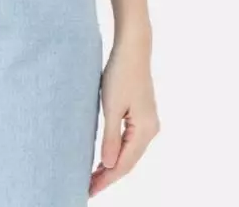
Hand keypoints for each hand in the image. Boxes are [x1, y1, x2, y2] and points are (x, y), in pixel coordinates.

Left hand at [89, 35, 159, 196]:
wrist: (133, 48)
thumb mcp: (111, 106)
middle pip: (128, 161)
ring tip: (93, 177)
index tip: (90, 190)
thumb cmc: (120, 73)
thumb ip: (110, 138)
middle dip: (109, 176)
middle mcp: (150, 130)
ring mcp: (148, 122)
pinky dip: (117, 152)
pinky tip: (106, 156)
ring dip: (112, 165)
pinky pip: (130, 141)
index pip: (123, 164)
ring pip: (129, 152)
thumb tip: (109, 165)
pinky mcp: (142, 115)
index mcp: (145, 130)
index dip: (107, 179)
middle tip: (88, 188)